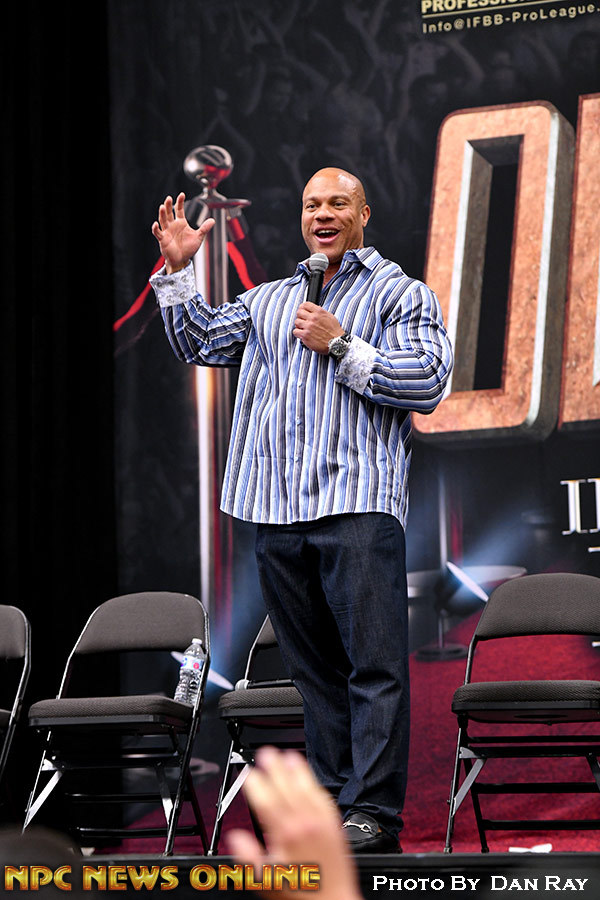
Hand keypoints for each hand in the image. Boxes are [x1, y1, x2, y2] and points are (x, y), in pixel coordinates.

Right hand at [151, 192, 214, 273]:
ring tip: (162, 207)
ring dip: (162, 214)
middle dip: (169, 205)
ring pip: (163, 220)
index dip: (180, 202)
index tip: (182, 195)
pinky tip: (155, 224)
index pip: (179, 210)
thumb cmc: (188, 248)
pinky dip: (156, 229)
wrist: (182, 260)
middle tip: (169, 198)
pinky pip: (158, 233)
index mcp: (181, 223)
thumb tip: (213, 220)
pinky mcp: (163, 239)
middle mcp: (173, 225)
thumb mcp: (198, 237)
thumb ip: (204, 228)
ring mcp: (167, 231)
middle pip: (169, 213)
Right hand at [226, 747, 362, 899]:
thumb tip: (235, 837)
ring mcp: (321, 822)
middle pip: (286, 787)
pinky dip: (314, 784)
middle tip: (266, 752)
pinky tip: (309, 779)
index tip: (249, 772)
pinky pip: (323, 797)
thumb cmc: (301, 894)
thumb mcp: (265, 881)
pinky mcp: (335, 825)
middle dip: (274, 767)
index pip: (267, 801)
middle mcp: (304, 823)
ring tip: (287, 755)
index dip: (256, 784)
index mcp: (285, 835)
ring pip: (306, 787)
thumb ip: (248, 856)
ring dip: (296, 769)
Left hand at [293, 303, 343, 353]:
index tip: (303, 311)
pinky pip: (295, 331)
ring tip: (303, 328)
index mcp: (319, 312)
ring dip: (299, 325)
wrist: (336, 343)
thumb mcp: (330, 317)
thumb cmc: (334, 332)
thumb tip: (314, 311)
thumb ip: (320, 313)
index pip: (305, 305)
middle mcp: (313, 318)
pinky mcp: (305, 335)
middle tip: (303, 321)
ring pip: (296, 322)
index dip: (302, 308)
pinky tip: (302, 334)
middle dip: (300, 316)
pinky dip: (298, 333)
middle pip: (299, 312)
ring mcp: (308, 327)